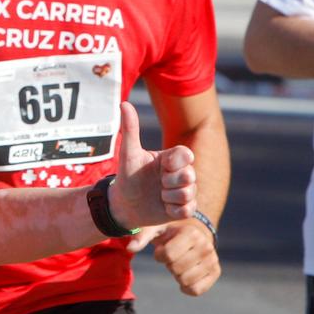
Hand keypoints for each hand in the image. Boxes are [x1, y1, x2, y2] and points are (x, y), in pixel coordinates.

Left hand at [107, 100, 196, 228]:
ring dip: (169, 197)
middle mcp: (180, 173)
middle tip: (157, 184)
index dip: (175, 163)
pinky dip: (173, 210)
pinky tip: (163, 207)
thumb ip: (130, 129)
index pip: (186, 155)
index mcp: (171, 158)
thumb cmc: (128, 176)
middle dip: (169, 182)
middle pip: (190, 175)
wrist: (124, 204)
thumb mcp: (128, 154)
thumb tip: (124, 103)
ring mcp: (183, 191)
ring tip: (158, 195)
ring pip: (189, 193)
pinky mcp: (183, 208)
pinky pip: (188, 209)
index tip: (162, 167)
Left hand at [141, 220, 220, 296]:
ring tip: (180, 263)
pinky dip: (186, 288)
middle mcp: (206, 246)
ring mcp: (212, 260)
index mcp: (191, 233)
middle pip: (176, 269)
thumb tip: (129, 248)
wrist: (193, 231)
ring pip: (185, 281)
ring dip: (177, 275)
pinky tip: (185, 277)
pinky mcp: (215, 272)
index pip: (167, 255)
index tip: (161, 250)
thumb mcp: (156, 228)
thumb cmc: (170, 231)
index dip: (159, 256)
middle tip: (173, 257)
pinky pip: (196, 290)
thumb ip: (142, 236)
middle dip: (169, 265)